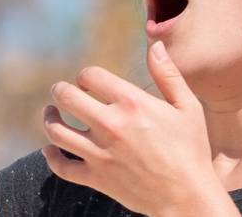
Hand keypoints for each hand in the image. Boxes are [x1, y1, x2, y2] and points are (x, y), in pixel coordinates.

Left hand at [41, 41, 232, 215]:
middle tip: (60, 91)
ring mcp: (99, 153)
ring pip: (56, 130)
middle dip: (60, 90)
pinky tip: (50, 148)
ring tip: (51, 113)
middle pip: (66, 97)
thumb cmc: (192, 149)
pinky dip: (51, 156)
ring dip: (49, 118)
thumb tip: (154, 45)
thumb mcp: (187, 107)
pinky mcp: (95, 178)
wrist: (187, 197)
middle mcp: (110, 125)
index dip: (86, 75)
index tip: (89, 81)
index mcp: (132, 103)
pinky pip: (61, 166)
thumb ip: (168, 74)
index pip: (91, 76)